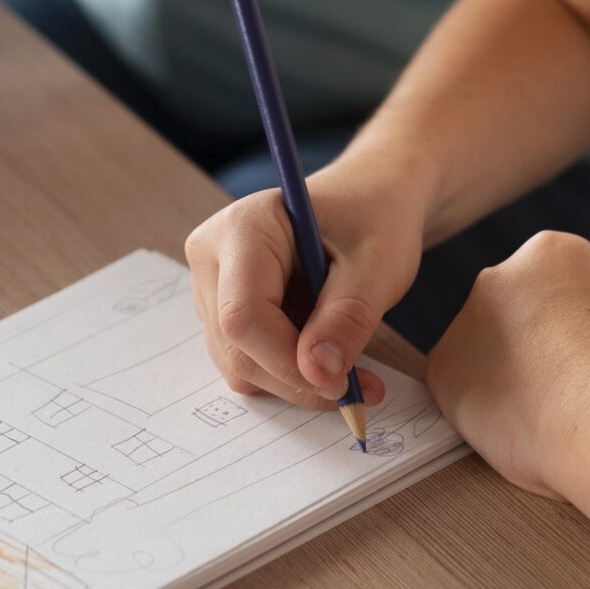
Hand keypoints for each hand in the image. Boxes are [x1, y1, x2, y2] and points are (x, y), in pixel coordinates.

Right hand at [181, 159, 428, 410]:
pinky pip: (245, 360)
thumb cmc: (374, 220)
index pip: (243, 315)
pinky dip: (288, 372)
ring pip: (238, 363)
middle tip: (360, 387)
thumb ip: (347, 318)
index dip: (288, 362)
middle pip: (236, 346)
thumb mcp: (378, 267)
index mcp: (244, 227)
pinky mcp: (221, 308)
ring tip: (349, 360)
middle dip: (297, 378)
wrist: (369, 202)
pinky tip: (325, 350)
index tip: (343, 383)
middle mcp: (212, 255)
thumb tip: (319, 374)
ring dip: (295, 379)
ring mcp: (211, 284)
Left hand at [426, 229, 589, 499]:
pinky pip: (460, 389)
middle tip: (564, 385)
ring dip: (505, 375)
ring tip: (545, 411)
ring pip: (483, 352)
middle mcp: (498, 276)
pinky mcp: (441, 370)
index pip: (556, 285)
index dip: (578, 326)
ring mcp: (463, 322)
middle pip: (512, 313)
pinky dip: (484, 409)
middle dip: (533, 345)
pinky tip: (518, 425)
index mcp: (552, 253)